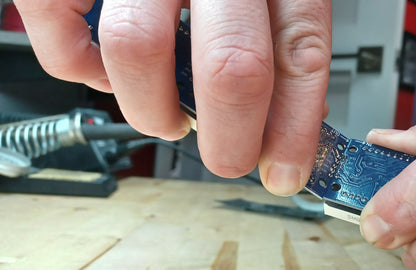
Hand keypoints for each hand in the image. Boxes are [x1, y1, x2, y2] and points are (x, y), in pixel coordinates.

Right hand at [14, 0, 331, 194]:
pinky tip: (103, 71)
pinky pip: (64, 30)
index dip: (294, 127)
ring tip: (165, 116)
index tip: (285, 168)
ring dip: (152, 110)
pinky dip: (78, 67)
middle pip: (231, 66)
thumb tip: (283, 114)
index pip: (299, 52)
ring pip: (139, 51)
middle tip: (227, 158)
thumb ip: (276, 32)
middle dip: (231, 138)